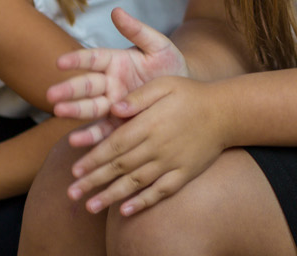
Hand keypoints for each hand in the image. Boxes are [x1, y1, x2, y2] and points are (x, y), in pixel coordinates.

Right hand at [49, 7, 188, 148]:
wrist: (187, 93)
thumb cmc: (171, 65)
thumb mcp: (158, 45)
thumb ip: (137, 31)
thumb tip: (116, 11)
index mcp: (115, 61)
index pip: (92, 58)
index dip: (77, 60)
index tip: (60, 62)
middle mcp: (109, 83)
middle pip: (86, 86)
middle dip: (69, 90)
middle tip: (52, 94)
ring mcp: (112, 105)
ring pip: (89, 108)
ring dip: (73, 111)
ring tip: (59, 112)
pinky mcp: (118, 125)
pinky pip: (102, 131)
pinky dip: (90, 137)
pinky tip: (77, 140)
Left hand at [69, 76, 228, 217]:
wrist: (225, 112)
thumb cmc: (190, 94)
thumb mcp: (164, 84)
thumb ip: (138, 97)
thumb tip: (114, 108)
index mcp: (149, 124)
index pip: (115, 145)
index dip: (93, 159)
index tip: (75, 170)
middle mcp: (158, 146)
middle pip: (120, 167)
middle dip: (93, 181)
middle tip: (72, 193)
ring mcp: (171, 162)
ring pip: (136, 183)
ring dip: (111, 196)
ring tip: (90, 207)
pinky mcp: (184, 174)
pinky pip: (160, 191)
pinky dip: (142, 202)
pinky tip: (125, 211)